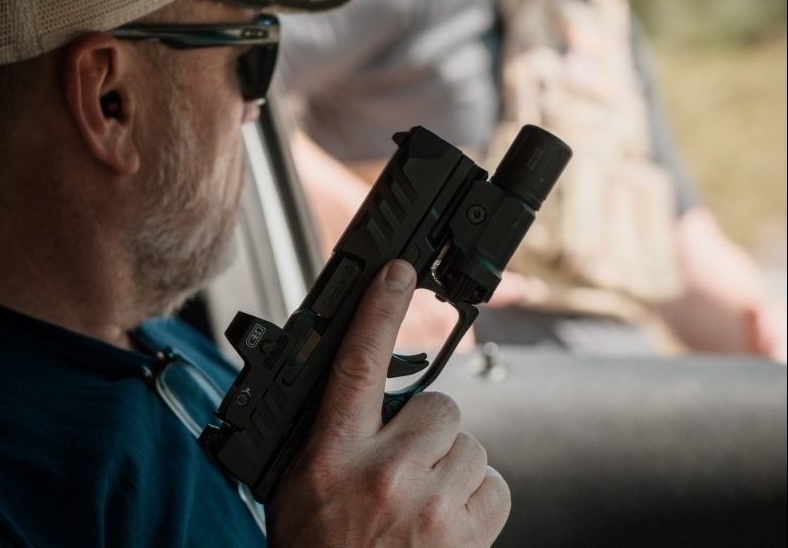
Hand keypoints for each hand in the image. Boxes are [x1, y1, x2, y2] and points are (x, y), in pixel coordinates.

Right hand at [266, 260, 510, 546]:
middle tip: (406, 465)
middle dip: (430, 429)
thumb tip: (355, 389)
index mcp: (330, 457)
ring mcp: (430, 505)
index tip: (397, 271)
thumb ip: (326, 434)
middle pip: (439, 406)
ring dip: (454, 467)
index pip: (355, 365)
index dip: (379, 311)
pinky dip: (478, 498)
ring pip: (471, 445)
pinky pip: (495, 484)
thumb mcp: (298, 486)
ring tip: (424, 504)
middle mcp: (383, 474)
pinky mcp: (468, 534)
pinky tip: (449, 523)